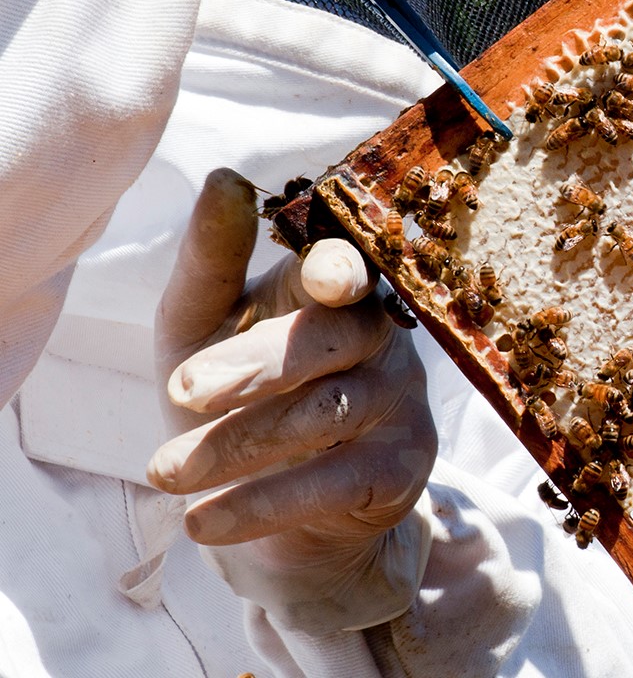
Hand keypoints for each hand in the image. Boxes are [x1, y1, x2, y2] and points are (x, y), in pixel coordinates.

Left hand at [148, 168, 436, 633]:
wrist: (280, 505)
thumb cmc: (235, 395)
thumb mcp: (204, 325)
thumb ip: (214, 259)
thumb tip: (226, 178)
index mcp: (334, 287)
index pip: (345, 264)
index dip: (339, 268)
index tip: (323, 278)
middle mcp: (378, 334)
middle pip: (330, 337)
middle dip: (255, 364)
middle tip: (181, 388)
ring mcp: (398, 400)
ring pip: (326, 412)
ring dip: (237, 444)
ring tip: (165, 473)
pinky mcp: (402, 468)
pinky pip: (336, 482)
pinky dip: (264, 503)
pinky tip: (206, 519)